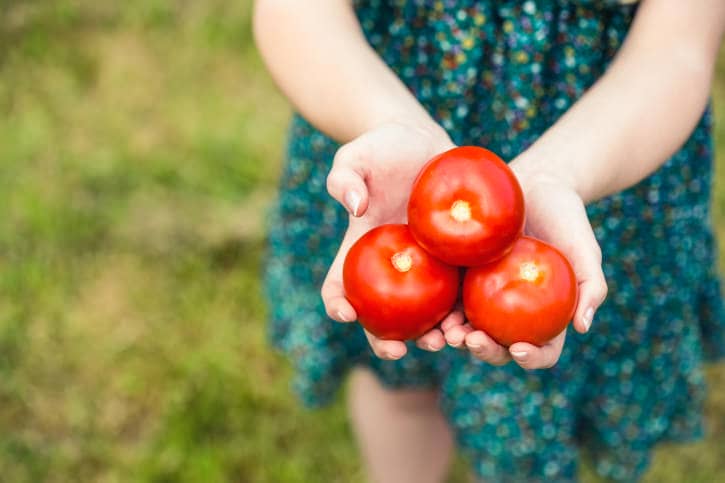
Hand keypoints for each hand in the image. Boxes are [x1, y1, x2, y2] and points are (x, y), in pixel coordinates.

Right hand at [321, 120, 457, 359]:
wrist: (424, 142)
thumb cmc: (383, 147)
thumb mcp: (357, 155)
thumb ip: (345, 177)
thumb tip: (355, 207)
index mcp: (359, 250)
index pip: (338, 285)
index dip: (336, 304)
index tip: (344, 313)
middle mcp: (390, 269)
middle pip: (381, 317)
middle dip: (385, 341)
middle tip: (399, 350)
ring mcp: (424, 269)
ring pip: (424, 316)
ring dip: (430, 336)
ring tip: (444, 341)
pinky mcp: (456, 262)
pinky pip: (459, 293)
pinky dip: (465, 313)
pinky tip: (477, 321)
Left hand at [443, 166, 607, 369]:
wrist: (534, 183)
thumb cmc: (566, 217)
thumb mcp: (585, 248)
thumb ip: (592, 286)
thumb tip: (583, 327)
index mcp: (547, 315)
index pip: (542, 349)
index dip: (531, 358)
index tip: (518, 349)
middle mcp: (514, 313)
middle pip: (500, 347)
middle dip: (485, 352)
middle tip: (471, 341)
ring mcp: (486, 297)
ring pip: (469, 329)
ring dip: (456, 339)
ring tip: (447, 334)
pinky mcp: (462, 278)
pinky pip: (449, 299)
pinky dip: (440, 312)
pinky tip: (433, 311)